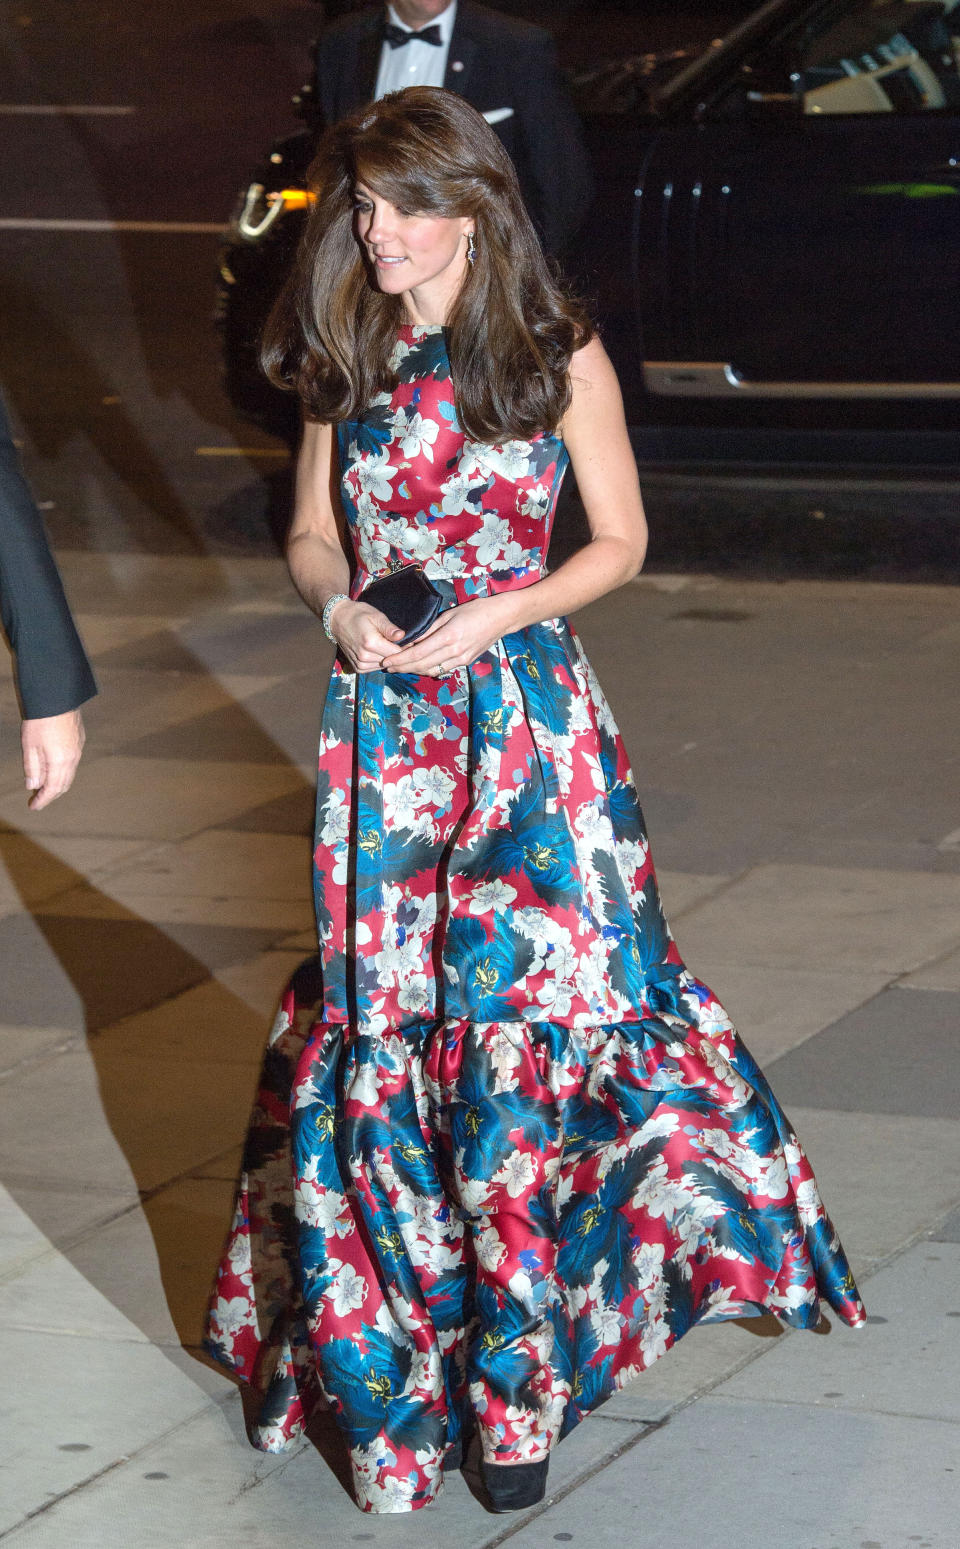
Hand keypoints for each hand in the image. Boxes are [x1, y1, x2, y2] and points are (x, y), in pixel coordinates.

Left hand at [21, 708, 85, 809]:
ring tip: (44, 787)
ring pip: (69, 775)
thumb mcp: (29, 746)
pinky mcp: (79, 741)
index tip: (33, 806)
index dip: (42, 800)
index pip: (52, 789)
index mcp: (59, 762)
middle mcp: (72, 759)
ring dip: (57, 784)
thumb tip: (32, 786)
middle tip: (37, 800)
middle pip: (63, 785)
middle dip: (50, 795)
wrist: (58, 698)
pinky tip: (54, 770)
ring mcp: (78, 750)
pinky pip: (72, 764)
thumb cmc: (41, 720)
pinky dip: (63, 773)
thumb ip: (32, 768)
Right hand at [332, 600, 405, 671]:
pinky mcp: (358, 668)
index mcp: (370, 643)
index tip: (409, 641)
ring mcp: (360, 664)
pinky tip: (378, 652)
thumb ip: (389, 628)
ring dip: (388, 658)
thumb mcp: (376, 616)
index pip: (396, 652)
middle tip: (399, 642)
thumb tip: (402, 636)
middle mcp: (364, 656)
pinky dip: (379, 662)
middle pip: (391, 660)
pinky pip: (375, 668)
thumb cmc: (358, 614)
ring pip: (384, 666)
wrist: (338, 620)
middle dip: (397, 653)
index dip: (405, 647)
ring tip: (386, 645)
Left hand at [384, 596, 512, 676]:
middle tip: (388, 667)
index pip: (418, 653)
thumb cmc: (475, 610)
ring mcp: (461, 659)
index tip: (387, 661)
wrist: (501, 618)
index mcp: (448, 636)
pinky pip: (442, 669)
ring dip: (414, 670)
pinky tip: (419, 665)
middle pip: (422, 665)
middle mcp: (454, 651)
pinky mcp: (466, 662)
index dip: (400, 659)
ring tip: (400, 667)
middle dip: (403, 668)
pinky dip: (428, 669)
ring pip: (432, 670)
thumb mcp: (449, 614)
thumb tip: (410, 640)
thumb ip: (429, 629)